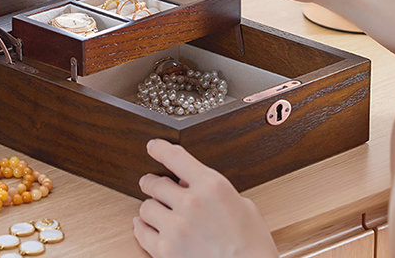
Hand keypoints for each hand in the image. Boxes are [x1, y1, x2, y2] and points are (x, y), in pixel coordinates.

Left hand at [134, 139, 277, 257]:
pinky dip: (142, 228)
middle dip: (151, 182)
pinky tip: (144, 226)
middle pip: (155, 183)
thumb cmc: (253, 246)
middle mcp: (191, 202)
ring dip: (150, 207)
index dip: (160, 148)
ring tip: (154, 209)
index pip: (175, 156)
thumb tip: (190, 183)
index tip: (153, 146)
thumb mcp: (243, 206)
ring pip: (146, 207)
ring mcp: (177, 227)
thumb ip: (215, 191)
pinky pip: (142, 233)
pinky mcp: (166, 251)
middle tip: (150, 183)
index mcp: (211, 185)